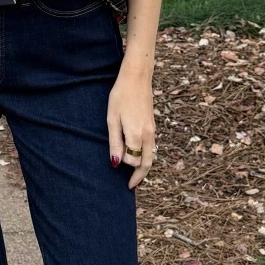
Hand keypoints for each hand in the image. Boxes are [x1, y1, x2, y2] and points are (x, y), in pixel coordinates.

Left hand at [107, 68, 155, 188]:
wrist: (136, 78)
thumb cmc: (120, 96)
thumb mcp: (112, 119)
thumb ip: (115, 142)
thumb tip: (116, 163)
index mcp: (137, 135)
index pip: (133, 160)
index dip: (124, 165)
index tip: (116, 167)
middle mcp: (148, 135)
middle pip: (147, 163)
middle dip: (139, 176)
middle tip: (131, 186)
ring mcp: (152, 130)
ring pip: (151, 155)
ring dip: (144, 166)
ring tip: (135, 175)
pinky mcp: (152, 125)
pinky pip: (151, 146)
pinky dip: (146, 156)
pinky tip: (139, 156)